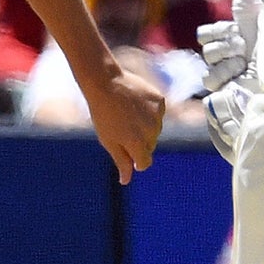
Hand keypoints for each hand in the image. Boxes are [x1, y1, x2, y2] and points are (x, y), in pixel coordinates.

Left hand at [84, 65, 165, 182]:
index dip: (135, 159)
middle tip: (122, 126)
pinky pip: (157, 113)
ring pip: (155, 129)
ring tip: (127, 113)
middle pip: (150, 145)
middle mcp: (152, 132)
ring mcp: (157, 115)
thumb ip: (121, 162)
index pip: (144, 162)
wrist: (105, 82)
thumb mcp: (108, 141)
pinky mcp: (160, 101)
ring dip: (144, 126)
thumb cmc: (103, 114)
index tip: (126, 149)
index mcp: (138, 144)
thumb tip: (126, 181)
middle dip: (138, 141)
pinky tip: (135, 103)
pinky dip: (149, 111)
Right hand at [199, 0, 260, 91]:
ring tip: (242, 64)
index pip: (205, 35)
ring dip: (224, 66)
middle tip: (242, 47)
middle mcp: (225, 61)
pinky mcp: (227, 95)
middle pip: (207, 52)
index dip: (218, 31)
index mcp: (230, 42)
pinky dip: (222, 80)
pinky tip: (238, 76)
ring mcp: (226, 80)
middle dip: (224, 47)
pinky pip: (211, 89)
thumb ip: (251, 5)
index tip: (236, 30)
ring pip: (208, 72)